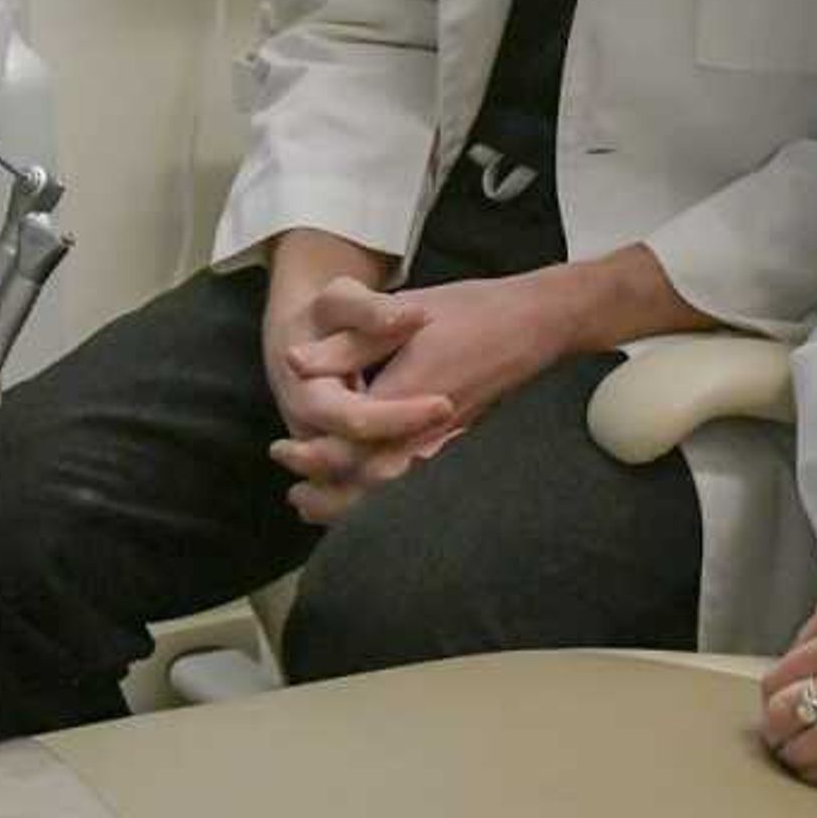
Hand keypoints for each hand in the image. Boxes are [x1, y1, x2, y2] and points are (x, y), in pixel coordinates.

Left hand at [269, 271, 570, 523]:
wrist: (535, 322)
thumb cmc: (470, 311)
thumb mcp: (405, 314)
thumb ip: (350, 344)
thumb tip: (294, 361)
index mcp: (406, 397)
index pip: (349, 445)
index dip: (312, 456)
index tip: (282, 450)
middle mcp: (425, 430)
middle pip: (368, 481)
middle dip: (328, 493)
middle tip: (294, 495)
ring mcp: (444, 441)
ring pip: (392, 488)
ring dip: (354, 501)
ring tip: (318, 506)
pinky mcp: (455, 441)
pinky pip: (413, 480)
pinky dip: (384, 493)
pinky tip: (368, 491)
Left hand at [760, 573, 816, 777]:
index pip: (793, 654)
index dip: (784, 686)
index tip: (785, 705)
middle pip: (784, 684)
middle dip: (775, 714)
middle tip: (776, 735)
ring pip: (799, 712)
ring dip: (785, 737)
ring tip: (786, 754)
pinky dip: (810, 752)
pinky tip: (806, 762)